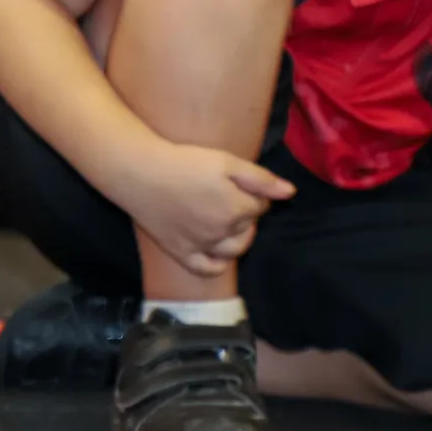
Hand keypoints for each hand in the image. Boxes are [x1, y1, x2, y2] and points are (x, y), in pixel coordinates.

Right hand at [120, 140, 294, 274]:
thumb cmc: (184, 162)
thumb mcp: (226, 161)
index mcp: (237, 209)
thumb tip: (291, 193)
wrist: (140, 173)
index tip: (239, 184)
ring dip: (237, 239)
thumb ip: (261, 179)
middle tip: (228, 198)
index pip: (260, 208)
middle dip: (245, 215)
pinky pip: (206, 269)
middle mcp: (223, 232)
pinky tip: (216, 252)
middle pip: (247, 228)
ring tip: (226, 222)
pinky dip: (216, 265)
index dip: (254, 195)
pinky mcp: (181, 252)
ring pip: (233, 250)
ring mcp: (202, 245)